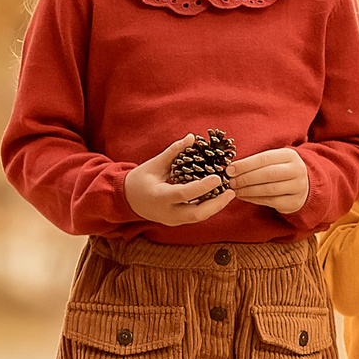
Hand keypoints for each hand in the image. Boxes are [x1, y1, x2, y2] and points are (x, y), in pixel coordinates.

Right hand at [124, 135, 238, 225]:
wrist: (127, 200)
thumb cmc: (139, 180)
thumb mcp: (154, 164)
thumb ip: (174, 152)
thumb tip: (191, 137)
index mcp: (160, 197)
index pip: (185, 194)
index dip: (203, 186)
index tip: (218, 177)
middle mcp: (168, 212)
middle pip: (197, 214)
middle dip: (217, 204)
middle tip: (231, 191)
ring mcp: (173, 220)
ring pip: (199, 217)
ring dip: (216, 206)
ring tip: (229, 192)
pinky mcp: (177, 221)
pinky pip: (196, 216)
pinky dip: (208, 207)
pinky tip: (218, 196)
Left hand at [229, 146, 312, 214]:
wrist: (303, 186)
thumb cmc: (281, 171)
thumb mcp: (275, 161)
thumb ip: (257, 163)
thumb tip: (232, 168)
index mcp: (289, 155)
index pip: (264, 158)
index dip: (245, 164)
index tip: (230, 169)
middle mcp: (297, 170)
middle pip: (267, 174)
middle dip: (246, 178)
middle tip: (231, 182)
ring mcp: (298, 187)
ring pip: (269, 189)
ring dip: (248, 190)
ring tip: (235, 190)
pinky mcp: (294, 202)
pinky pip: (270, 201)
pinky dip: (254, 199)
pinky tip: (244, 196)